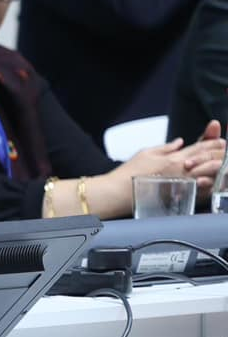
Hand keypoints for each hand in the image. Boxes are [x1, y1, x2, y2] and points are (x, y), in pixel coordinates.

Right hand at [86, 124, 224, 215]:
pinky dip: (211, 184)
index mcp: (173, 157)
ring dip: (219, 168)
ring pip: (209, 172)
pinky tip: (215, 182)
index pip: (199, 146)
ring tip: (225, 166)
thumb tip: (178, 142)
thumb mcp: (146, 153)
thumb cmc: (129, 174)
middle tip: (226, 152)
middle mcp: (180, 168)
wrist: (120, 191)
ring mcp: (182, 182)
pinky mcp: (180, 195)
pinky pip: (201, 189)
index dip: (212, 143)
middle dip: (220, 154)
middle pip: (208, 158)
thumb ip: (165, 147)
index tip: (221, 141)